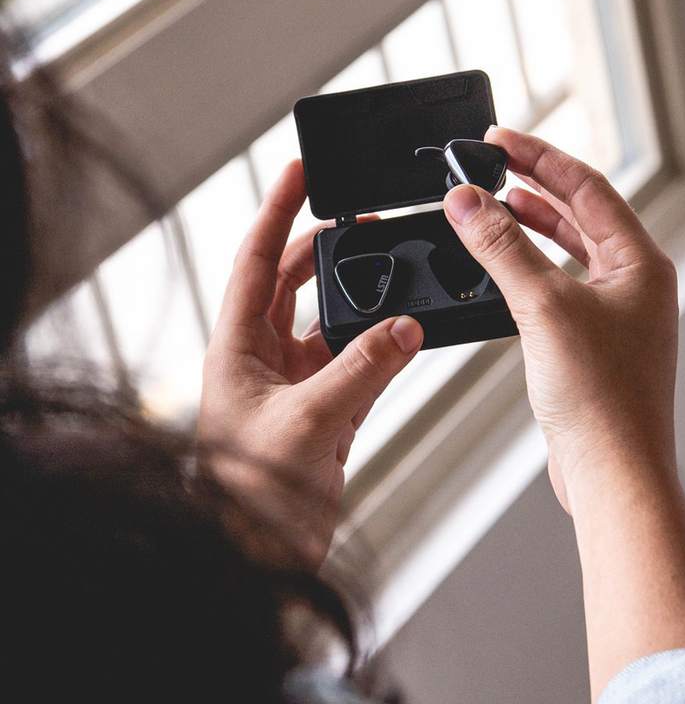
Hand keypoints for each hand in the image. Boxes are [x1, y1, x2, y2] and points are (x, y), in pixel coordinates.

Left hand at [198, 160, 422, 568]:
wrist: (259, 555)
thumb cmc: (251, 495)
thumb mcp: (307, 422)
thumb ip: (361, 371)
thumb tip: (405, 327)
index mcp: (237, 347)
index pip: (256, 261)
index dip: (275, 211)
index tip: (298, 170)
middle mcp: (263, 357)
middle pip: (294, 281)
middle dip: (326, 247)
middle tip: (362, 217)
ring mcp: (295, 383)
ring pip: (331, 321)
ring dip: (361, 297)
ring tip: (393, 266)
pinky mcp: (325, 410)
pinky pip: (358, 363)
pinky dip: (383, 347)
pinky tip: (407, 333)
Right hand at [442, 126, 677, 512]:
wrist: (611, 471)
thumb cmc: (603, 399)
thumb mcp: (544, 307)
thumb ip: (502, 248)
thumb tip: (468, 202)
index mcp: (640, 262)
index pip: (586, 186)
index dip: (539, 157)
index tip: (499, 139)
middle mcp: (632, 283)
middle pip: (579, 213)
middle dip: (534, 185)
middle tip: (492, 164)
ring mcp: (613, 312)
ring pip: (568, 250)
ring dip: (531, 224)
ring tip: (497, 204)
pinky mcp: (589, 340)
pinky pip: (556, 285)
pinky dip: (528, 267)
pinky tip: (503, 266)